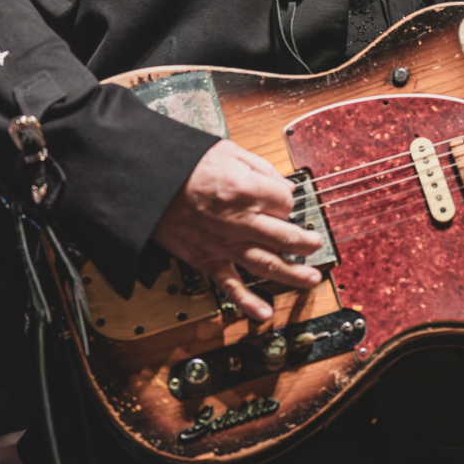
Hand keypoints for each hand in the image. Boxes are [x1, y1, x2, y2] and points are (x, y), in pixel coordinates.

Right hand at [151, 139, 322, 321]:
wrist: (147, 181)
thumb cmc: (184, 164)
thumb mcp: (229, 151)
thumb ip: (260, 168)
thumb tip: (280, 184)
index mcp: (249, 191)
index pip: (286, 202)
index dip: (288, 200)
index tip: (283, 200)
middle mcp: (242, 221)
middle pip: (287, 236)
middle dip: (306, 242)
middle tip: (316, 245)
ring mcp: (225, 243)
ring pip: (268, 264)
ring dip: (293, 274)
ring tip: (312, 280)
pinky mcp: (207, 259)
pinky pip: (230, 285)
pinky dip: (247, 302)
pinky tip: (263, 312)